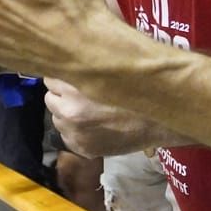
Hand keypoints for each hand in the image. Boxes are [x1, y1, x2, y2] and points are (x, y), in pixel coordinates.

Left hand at [45, 77, 169, 156]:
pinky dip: (77, 133)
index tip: (72, 78)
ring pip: (58, 119)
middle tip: (81, 96)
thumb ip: (84, 68)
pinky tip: (95, 127)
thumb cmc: (137, 89)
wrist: (159, 120)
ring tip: (90, 113)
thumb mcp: (108, 70)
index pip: (50, 78)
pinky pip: (68, 137)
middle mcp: (69, 111)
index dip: (62, 77)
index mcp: (73, 87)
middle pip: (50, 99)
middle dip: (62, 97)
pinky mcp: (82, 149)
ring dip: (68, 115)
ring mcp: (75, 133)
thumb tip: (66, 61)